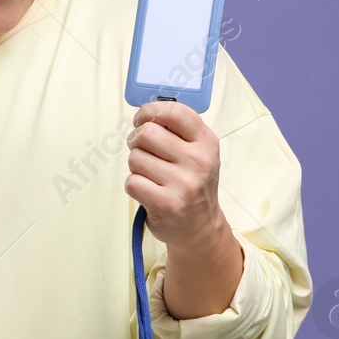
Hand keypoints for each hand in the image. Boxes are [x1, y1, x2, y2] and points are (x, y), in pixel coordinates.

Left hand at [124, 100, 227, 248]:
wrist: (200, 227)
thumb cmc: (192, 182)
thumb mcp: (198, 152)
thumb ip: (177, 130)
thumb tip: (145, 112)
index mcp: (206, 142)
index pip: (174, 112)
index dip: (150, 111)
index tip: (142, 119)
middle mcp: (198, 161)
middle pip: (147, 133)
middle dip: (137, 140)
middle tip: (142, 149)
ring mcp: (183, 184)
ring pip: (136, 158)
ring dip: (136, 166)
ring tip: (151, 175)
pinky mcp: (166, 204)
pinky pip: (132, 182)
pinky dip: (134, 185)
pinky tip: (148, 191)